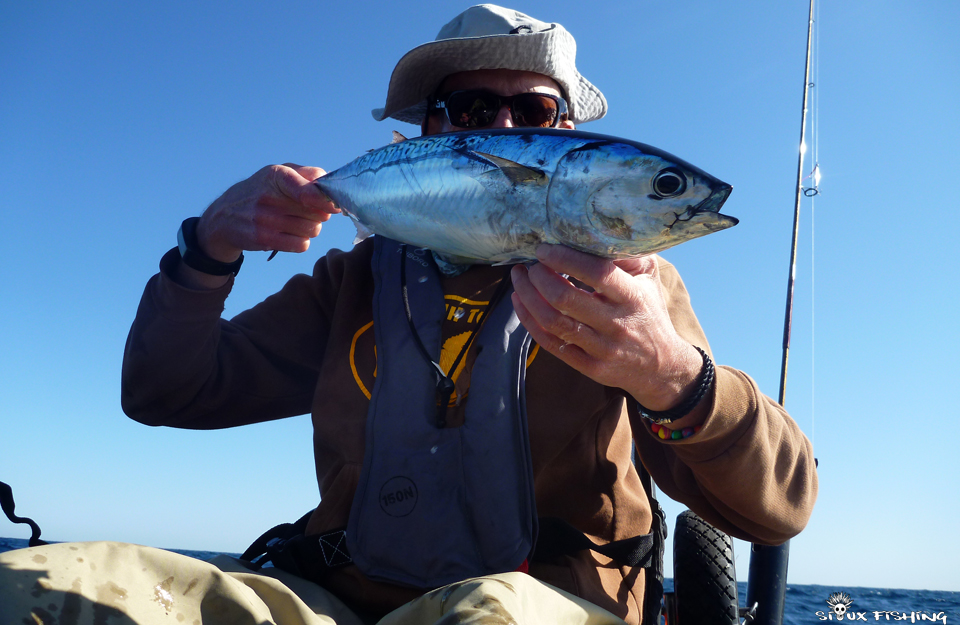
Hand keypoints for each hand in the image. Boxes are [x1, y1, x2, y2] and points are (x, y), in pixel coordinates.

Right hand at [196, 164, 339, 262]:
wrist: (223, 216)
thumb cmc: (261, 191)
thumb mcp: (279, 173)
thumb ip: (307, 174)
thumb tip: (329, 181)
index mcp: (275, 175)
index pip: (307, 190)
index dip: (325, 199)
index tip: (334, 205)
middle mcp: (269, 197)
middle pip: (318, 213)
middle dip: (319, 213)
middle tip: (306, 210)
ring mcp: (265, 220)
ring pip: (313, 230)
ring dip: (311, 228)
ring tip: (296, 221)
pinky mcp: (264, 239)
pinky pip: (302, 245)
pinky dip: (301, 241)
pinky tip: (290, 234)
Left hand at [510, 244, 703, 413]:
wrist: (661, 366)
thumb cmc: (650, 312)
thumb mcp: (649, 279)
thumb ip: (627, 255)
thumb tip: (596, 232)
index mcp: (632, 297)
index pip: (596, 273)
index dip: (565, 258)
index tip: (544, 249)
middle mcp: (616, 324)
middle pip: (565, 299)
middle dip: (539, 277)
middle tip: (530, 265)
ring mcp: (602, 348)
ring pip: (554, 322)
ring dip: (529, 296)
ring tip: (520, 278)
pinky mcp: (589, 367)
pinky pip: (551, 344)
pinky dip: (529, 321)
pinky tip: (520, 302)